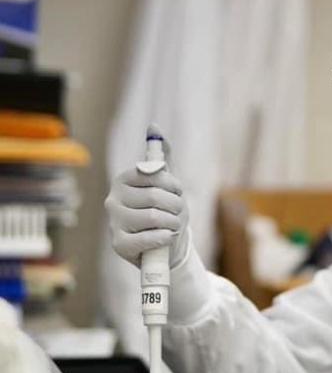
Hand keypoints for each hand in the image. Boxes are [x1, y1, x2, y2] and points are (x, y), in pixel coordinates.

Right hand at [104, 124, 189, 267]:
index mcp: (123, 180)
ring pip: (155, 217)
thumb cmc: (166, 211)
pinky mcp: (119, 245)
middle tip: (177, 214)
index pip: (153, 174)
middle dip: (176, 206)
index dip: (173, 185)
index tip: (177, 192)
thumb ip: (161, 157)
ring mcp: (114, 223)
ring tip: (172, 226)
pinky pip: (148, 238)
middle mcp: (112, 199)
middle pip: (155, 196)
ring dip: (174, 223)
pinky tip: (167, 237)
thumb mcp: (167, 184)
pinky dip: (165, 238)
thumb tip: (154, 126)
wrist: (166, 245)